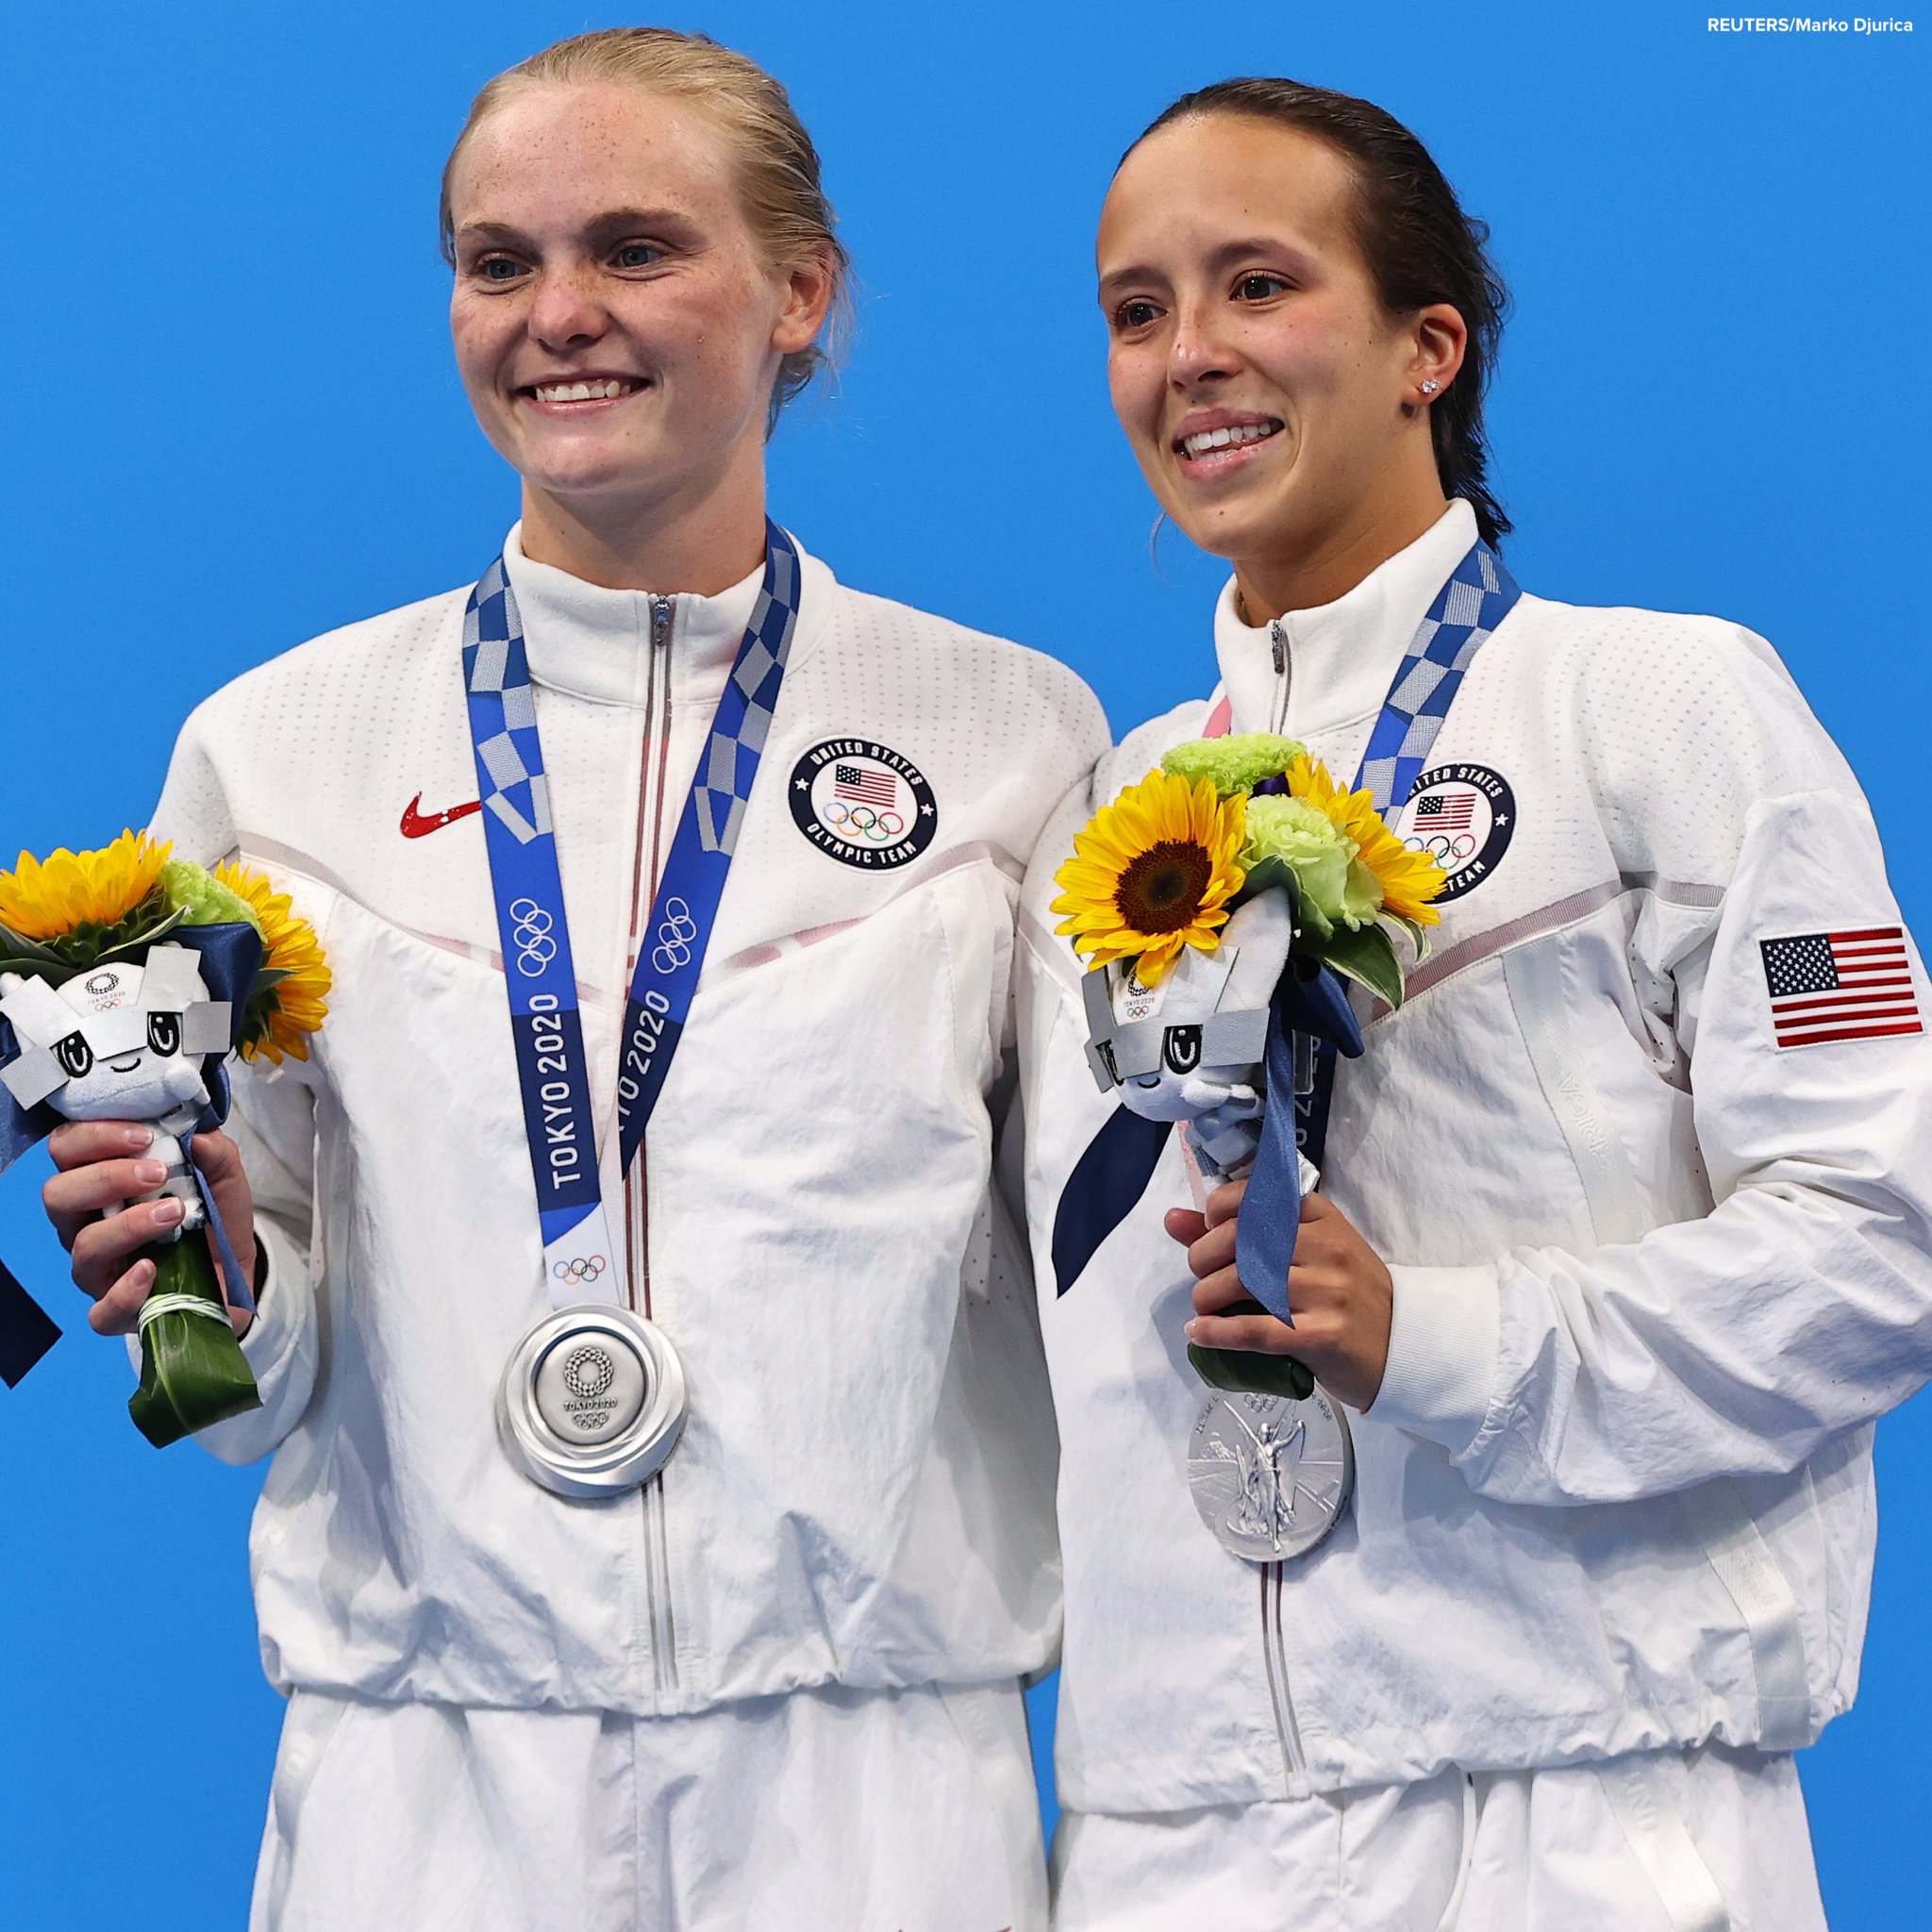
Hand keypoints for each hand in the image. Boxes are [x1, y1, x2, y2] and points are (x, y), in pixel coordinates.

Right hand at [43, 1123, 256, 1337]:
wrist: (237, 1275)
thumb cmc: (213, 1218)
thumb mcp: (224, 1177)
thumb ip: (214, 1152)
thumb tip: (197, 1136)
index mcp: (100, 1183)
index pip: (67, 1150)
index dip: (94, 1136)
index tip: (144, 1135)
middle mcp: (87, 1225)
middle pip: (58, 1195)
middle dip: (106, 1177)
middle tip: (157, 1173)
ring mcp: (98, 1271)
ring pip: (83, 1248)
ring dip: (128, 1225)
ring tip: (174, 1213)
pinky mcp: (118, 1312)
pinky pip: (102, 1311)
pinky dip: (125, 1291)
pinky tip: (152, 1270)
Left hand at [1166, 1177, 1391, 1410]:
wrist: (1402, 1345)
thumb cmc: (1345, 1293)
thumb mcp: (1306, 1252)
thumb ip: (1239, 1232)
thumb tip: (1173, 1218)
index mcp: (1322, 1218)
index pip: (1256, 1195)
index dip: (1218, 1210)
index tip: (1209, 1230)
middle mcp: (1325, 1248)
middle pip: (1241, 1239)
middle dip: (1203, 1257)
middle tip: (1203, 1277)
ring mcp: (1326, 1292)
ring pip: (1242, 1282)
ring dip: (1206, 1296)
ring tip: (1204, 1307)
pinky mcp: (1321, 1336)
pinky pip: (1255, 1330)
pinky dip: (1217, 1332)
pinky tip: (1199, 1332)